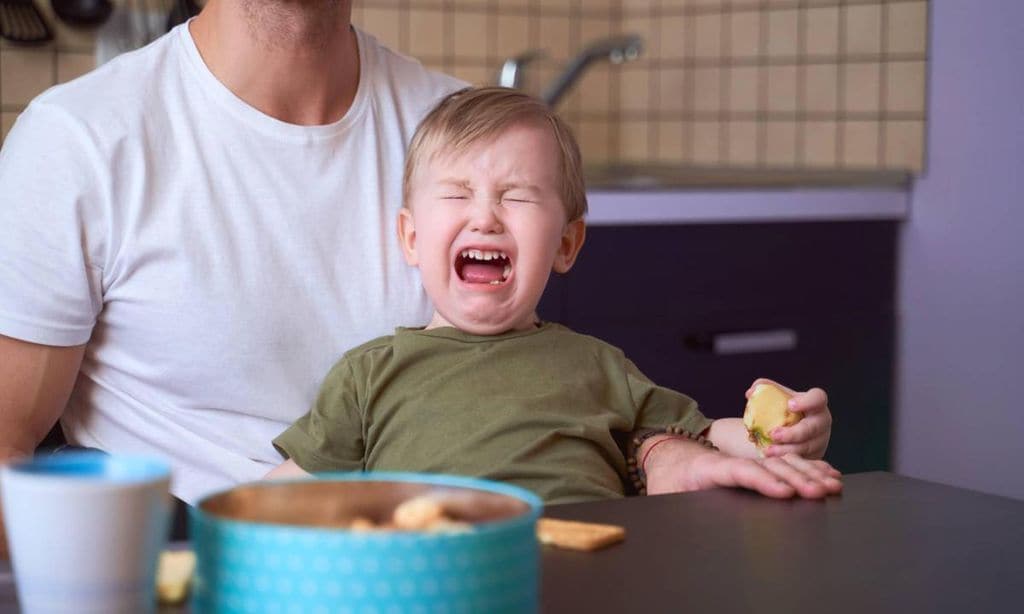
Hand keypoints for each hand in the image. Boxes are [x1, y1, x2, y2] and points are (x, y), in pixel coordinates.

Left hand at [645, 439, 841, 498]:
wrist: (667, 456)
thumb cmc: (665, 480)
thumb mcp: (662, 494)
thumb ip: (674, 502)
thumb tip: (689, 521)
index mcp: (707, 467)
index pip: (738, 471)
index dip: (762, 480)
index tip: (784, 492)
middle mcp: (732, 461)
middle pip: (768, 466)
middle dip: (797, 478)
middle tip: (821, 492)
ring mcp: (746, 460)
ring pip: (781, 462)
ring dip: (809, 472)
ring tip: (832, 485)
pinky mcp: (754, 465)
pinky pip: (785, 464)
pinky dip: (808, 468)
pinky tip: (828, 475)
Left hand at [746, 378, 831, 459]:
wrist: (787, 431)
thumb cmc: (782, 410)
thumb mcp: (775, 397)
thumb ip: (763, 388)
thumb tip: (750, 393)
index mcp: (816, 404)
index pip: (818, 398)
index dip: (807, 402)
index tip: (790, 405)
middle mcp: (821, 422)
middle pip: (812, 428)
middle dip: (793, 433)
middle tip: (773, 434)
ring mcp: (819, 441)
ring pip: (806, 447)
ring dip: (786, 450)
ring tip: (768, 450)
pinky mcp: (813, 457)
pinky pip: (801, 460)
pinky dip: (786, 459)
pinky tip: (772, 459)